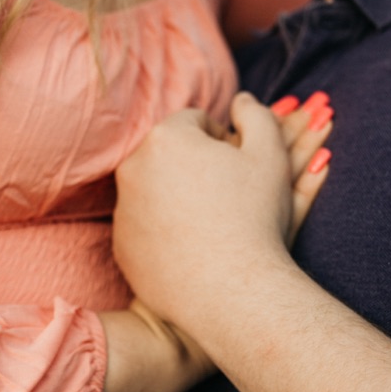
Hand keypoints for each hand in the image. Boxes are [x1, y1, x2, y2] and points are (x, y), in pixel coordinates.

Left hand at [112, 92, 332, 332]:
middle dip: (197, 165)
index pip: (196, 121)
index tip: (239, 168)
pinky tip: (193, 247)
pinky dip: (164, 229)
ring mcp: (121, 207)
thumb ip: (256, 115)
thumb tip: (240, 100)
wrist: (229, 291)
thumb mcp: (270, 155)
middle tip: (228, 196)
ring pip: (155, 188)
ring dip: (179, 196)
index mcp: (166, 136)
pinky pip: (144, 225)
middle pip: (171, 153)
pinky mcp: (120, 243)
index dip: (224, 141)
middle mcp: (132, 166)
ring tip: (212, 223)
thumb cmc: (254, 219)